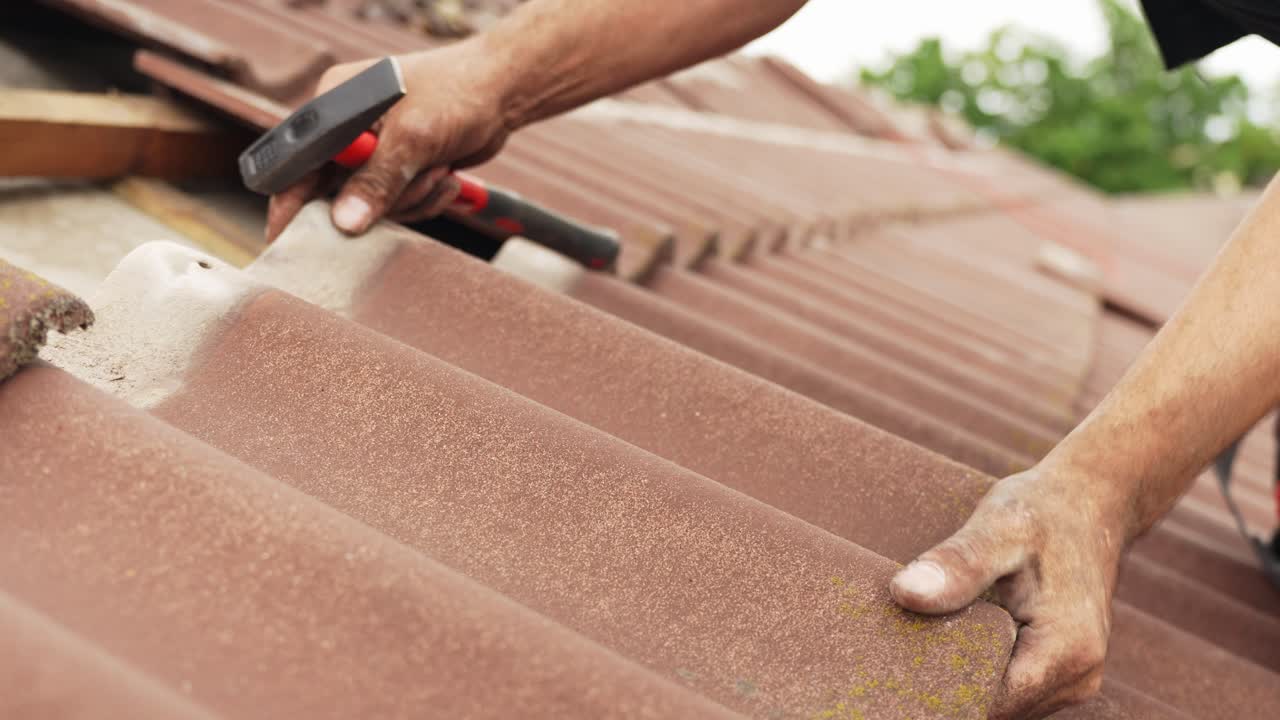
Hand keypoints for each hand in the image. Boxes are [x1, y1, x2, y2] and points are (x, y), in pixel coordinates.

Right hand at [266, 40, 511, 240]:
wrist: (502, 93)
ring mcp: (374, 152)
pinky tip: (446, 177)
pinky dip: (423, 200)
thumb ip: (377, 180)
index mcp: (336, 106)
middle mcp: (349, 130)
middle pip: (336, 191)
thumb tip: (344, 222)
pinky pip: (397, 206)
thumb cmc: (456, 95)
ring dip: (411, 198)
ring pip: (373, 206)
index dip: (291, 202)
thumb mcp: (413, 137)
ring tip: (437, 171)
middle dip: (380, 199)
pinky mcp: (399, 169)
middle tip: (411, 186)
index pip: (297, 163)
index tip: (285, 239)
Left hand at [890, 464, 1126, 718]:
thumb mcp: (999, 527)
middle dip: (946, 683)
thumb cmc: (1043, 511)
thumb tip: (904, 593)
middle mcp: (1078, 679)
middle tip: (899, 645)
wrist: (1091, 503)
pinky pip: (1010, 688)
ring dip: (963, 676)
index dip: (937, 687)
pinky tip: (953, 637)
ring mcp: (1073, 681)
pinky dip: (979, 668)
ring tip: (927, 635)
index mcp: (1066, 652)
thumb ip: (957, 564)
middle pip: (993, 708)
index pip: (987, 702)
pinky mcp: (1060, 672)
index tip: (895, 657)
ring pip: (1000, 703)